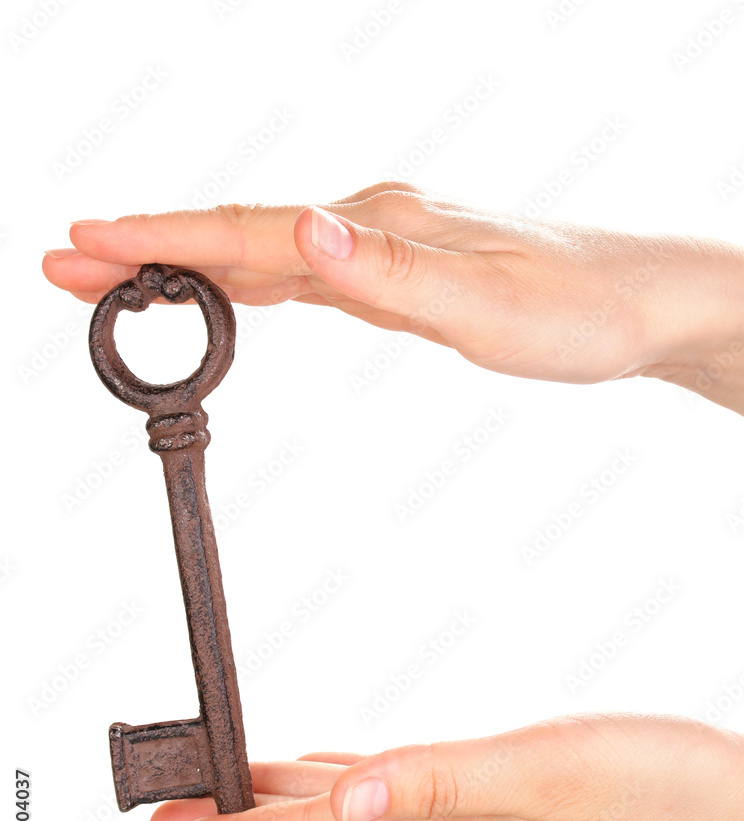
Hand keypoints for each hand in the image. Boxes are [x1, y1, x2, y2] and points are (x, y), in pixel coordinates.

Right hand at [43, 182, 743, 413]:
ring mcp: (382, 244)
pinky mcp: (399, 270)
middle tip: (66, 262)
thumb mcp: (485, 305)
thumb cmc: (576, 310)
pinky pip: (302, 272)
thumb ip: (390, 274)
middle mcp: (369, 224)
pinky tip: (234, 289)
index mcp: (376, 227)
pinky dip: (248, 279)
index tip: (82, 245)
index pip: (247, 233)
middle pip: (238, 234)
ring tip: (122, 274)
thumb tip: (301, 232)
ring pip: (264, 251)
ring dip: (190, 262)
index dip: (161, 241)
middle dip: (148, 248)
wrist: (641, 302)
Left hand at [150, 713, 743, 820]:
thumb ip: (443, 783)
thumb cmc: (646, 787)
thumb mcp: (544, 775)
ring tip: (239, 795)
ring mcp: (469, 817)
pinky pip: (396, 788)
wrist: (718, 807)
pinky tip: (348, 775)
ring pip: (353, 807)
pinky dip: (353, 781)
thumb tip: (345, 802)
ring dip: (290, 803)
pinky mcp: (494, 797)